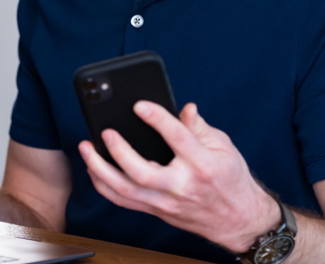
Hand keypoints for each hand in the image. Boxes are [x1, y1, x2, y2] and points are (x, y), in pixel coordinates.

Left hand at [78, 102, 279, 252]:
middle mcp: (182, 186)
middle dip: (119, 151)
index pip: (177, 138)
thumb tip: (184, 108)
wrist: (238, 219)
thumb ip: (200, 127)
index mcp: (202, 165)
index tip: (139, 104)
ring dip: (101, 169)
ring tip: (86, 148)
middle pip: (142, 172)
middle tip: (106, 132)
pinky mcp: (157, 211)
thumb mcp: (224, 147)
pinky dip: (104, 185)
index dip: (157, 118)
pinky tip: (93, 168)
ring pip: (126, 190)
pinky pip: (124, 201)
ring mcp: (167, 202)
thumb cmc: (231, 179)